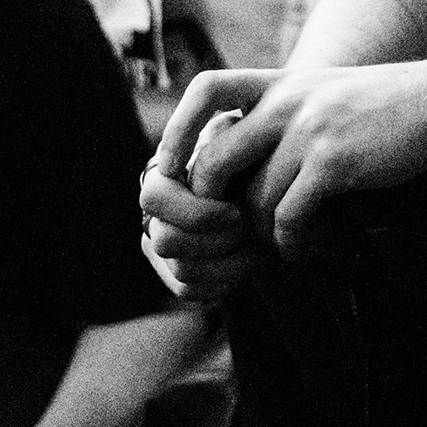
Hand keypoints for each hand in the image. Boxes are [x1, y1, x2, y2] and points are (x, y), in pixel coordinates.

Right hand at [140, 80, 270, 302]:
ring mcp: (165, 247)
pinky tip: (251, 258)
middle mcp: (156, 213)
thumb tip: (221, 142)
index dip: (194, 211)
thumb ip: (227, 138)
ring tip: (258, 244)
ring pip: (182, 270)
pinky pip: (191, 290)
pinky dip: (226, 280)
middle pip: (165, 241)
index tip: (235, 211)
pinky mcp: (178, 274)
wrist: (272, 189)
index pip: (154, 198)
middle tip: (249, 231)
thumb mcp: (245, 136)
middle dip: (214, 241)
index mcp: (163, 175)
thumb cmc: (256, 154)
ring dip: (227, 262)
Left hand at [180, 58, 426, 261]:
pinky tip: (302, 248)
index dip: (179, 129)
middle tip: (231, 230)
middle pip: (215, 162)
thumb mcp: (323, 93)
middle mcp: (285, 102)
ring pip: (253, 201)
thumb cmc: (383, 106)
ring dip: (262, 233)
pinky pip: (288, 217)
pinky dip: (290, 242)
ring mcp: (307, 131)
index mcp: (279, 83)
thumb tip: (240, 162)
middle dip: (214, 206)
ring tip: (280, 243)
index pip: (206, 90)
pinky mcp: (331, 162)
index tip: (174, 169)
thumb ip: (282, 114)